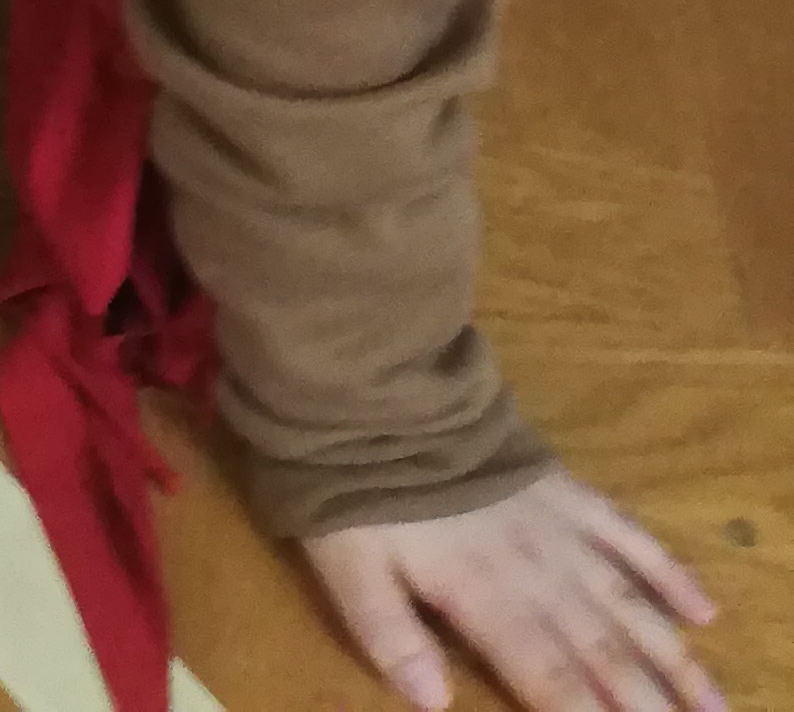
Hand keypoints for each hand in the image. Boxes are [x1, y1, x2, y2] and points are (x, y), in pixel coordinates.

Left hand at [310, 474, 718, 711]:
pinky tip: (704, 609)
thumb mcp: (348, 564)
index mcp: (485, 596)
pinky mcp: (565, 490)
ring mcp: (558, 529)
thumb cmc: (358, 484)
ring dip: (674, 657)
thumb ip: (389, 634)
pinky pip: (627, 534)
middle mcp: (537, 571)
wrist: (378, 386)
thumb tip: (432, 702)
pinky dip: (667, 572)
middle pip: (604, 652)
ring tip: (716, 703)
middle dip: (650, 703)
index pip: (550, 678)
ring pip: (629, 604)